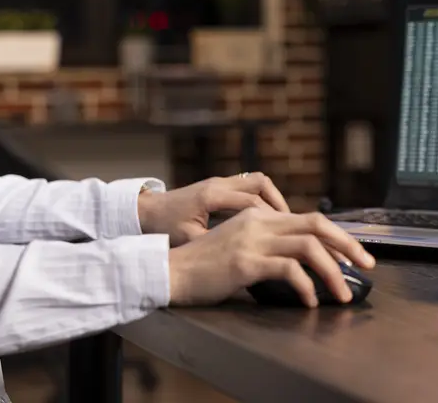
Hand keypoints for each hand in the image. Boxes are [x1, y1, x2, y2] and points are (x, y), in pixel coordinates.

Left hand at [138, 172, 288, 246]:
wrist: (145, 211)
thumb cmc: (164, 228)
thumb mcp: (189, 240)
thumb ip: (215, 243)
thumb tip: (243, 257)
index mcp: (212, 197)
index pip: (253, 201)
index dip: (273, 217)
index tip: (288, 233)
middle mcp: (218, 184)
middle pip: (261, 184)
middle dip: (280, 204)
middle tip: (292, 224)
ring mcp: (218, 182)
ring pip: (256, 180)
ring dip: (272, 198)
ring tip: (284, 220)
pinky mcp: (217, 185)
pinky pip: (248, 185)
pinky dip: (261, 198)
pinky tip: (265, 217)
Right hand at [166, 208, 375, 306]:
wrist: (171, 272)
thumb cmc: (205, 267)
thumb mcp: (240, 245)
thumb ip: (268, 245)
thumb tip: (303, 262)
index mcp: (260, 215)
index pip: (311, 219)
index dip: (339, 236)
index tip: (356, 255)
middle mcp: (259, 221)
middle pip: (317, 225)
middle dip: (349, 246)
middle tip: (368, 265)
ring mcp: (252, 240)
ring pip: (309, 247)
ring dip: (334, 272)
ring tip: (343, 294)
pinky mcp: (246, 262)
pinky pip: (289, 270)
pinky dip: (307, 286)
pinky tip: (310, 301)